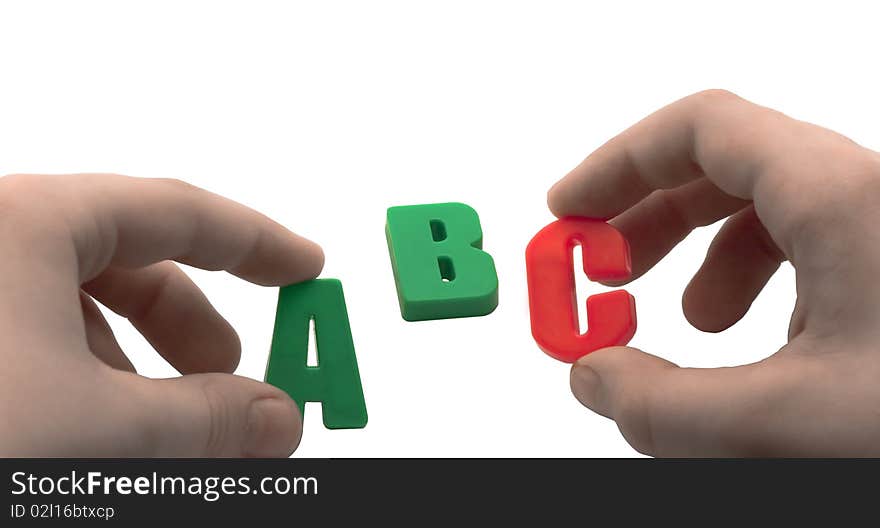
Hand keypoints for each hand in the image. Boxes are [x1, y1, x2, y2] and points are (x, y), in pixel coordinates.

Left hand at [0, 174, 322, 455]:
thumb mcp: (107, 431)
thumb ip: (210, 417)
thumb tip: (272, 416)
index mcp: (28, 224)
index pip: (180, 212)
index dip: (257, 243)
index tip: (302, 268)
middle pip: (131, 263)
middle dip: (194, 328)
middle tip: (236, 376)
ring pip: (80, 308)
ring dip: (142, 367)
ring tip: (168, 430)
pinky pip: (34, 337)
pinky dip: (88, 380)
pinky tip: (103, 434)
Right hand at [549, 90, 879, 455]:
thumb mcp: (780, 430)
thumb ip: (659, 407)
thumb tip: (592, 378)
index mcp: (844, 198)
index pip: (700, 127)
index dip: (616, 163)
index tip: (566, 212)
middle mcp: (872, 195)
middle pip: (727, 163)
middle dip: (648, 217)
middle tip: (602, 272)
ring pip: (773, 206)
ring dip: (705, 256)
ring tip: (691, 320)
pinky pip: (814, 247)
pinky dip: (760, 284)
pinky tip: (761, 345)